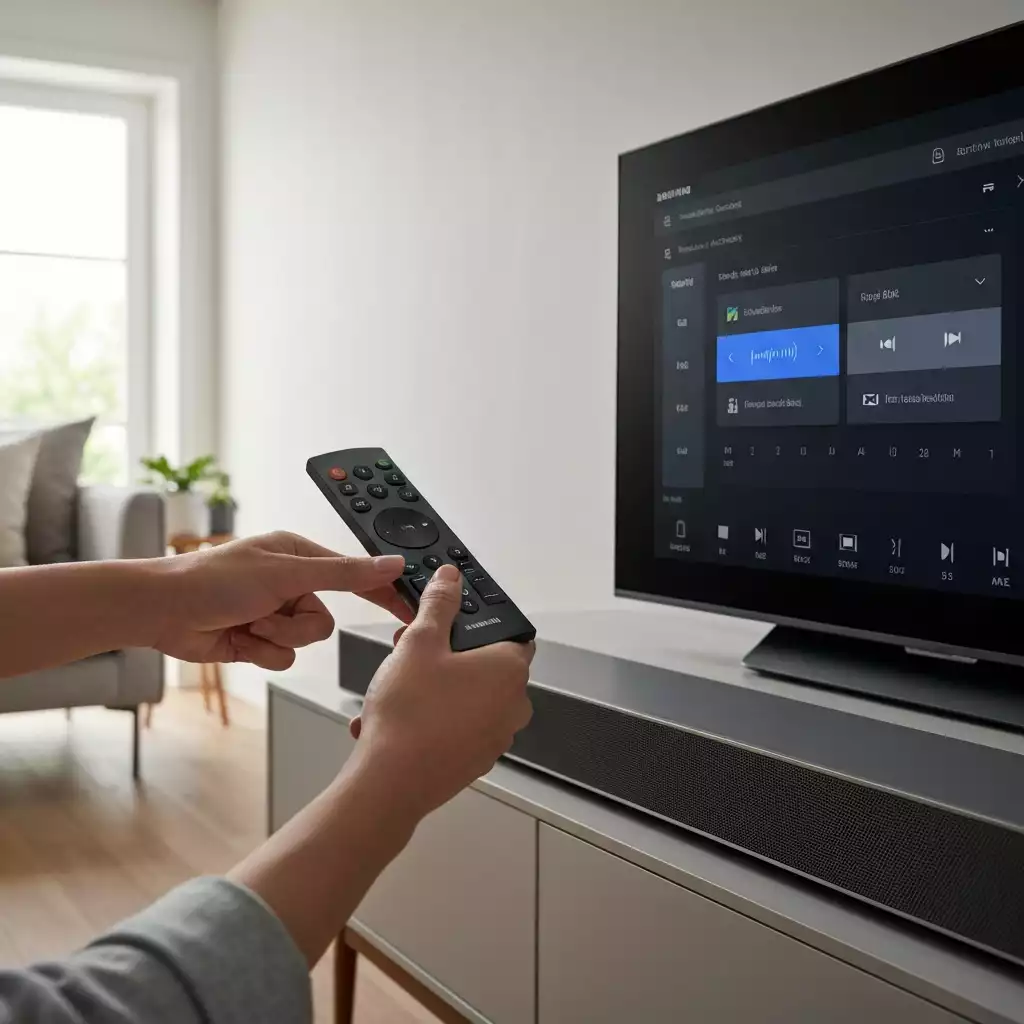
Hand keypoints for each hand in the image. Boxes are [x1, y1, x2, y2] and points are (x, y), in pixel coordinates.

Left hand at [151, 532, 411, 668]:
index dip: (380, 591)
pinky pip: (284, 657)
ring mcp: (274, 613)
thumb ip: (344, 573)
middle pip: (326, 617)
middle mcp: (289, 583)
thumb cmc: (215, 580)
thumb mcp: (287, 572)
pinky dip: (263, 652)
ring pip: (307, 640)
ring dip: (278, 637)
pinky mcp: (258, 640)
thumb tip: (391, 563)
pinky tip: (238, 638)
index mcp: (299, 556)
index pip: (353, 574)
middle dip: (298, 623)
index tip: (406, 608)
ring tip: (248, 625)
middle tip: (271, 614)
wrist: (163, 611)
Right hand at [350, 564, 533, 816]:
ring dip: (433, 686)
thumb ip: (438, 604)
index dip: (477, 622)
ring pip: (466, 696)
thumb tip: (451, 579)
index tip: (448, 619)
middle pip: (483, 664)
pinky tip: (394, 718)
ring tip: (394, 686)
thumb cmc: (410, 712)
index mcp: (510, 670)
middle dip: (445, 653)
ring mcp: (496, 736)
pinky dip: (430, 718)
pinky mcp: (475, 759)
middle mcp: (513, 704)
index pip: (511, 632)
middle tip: (408, 649)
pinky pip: (455, 726)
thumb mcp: (419, 642)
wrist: (391, 783)